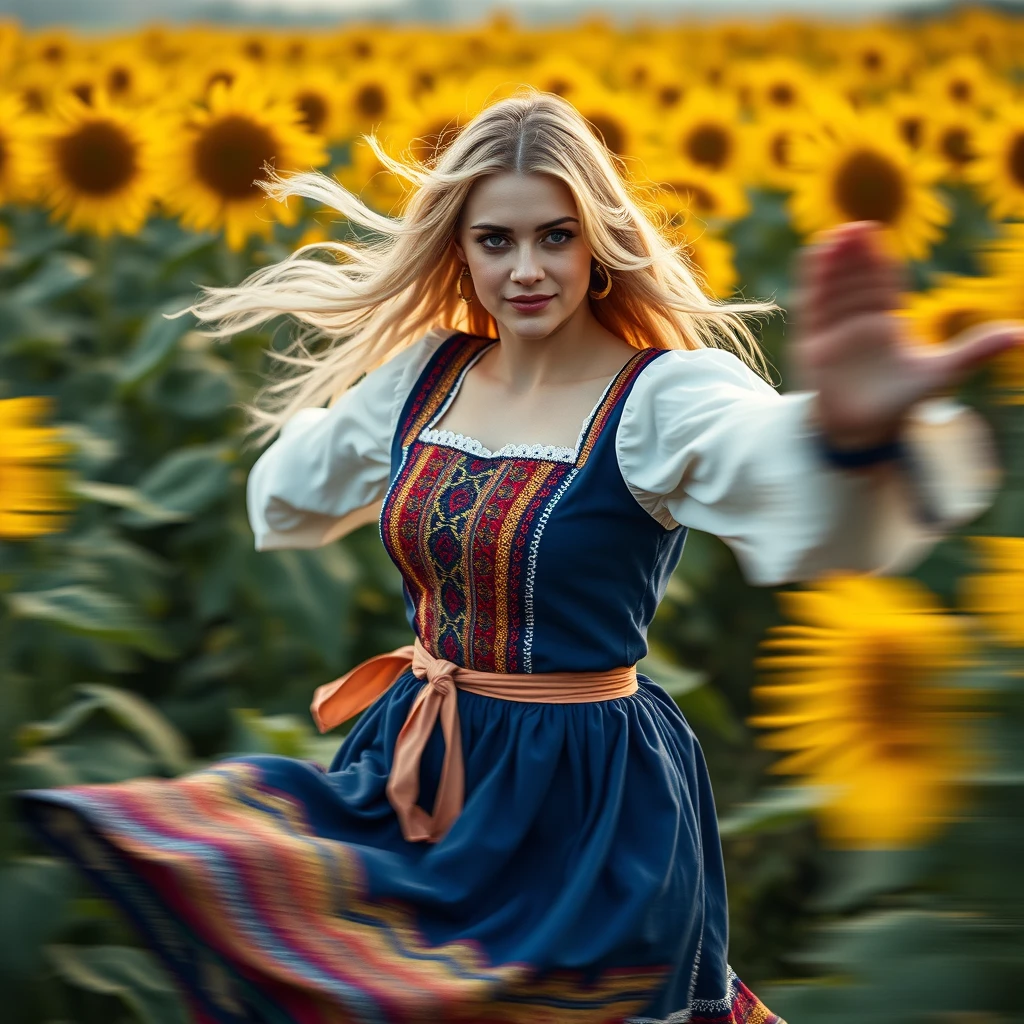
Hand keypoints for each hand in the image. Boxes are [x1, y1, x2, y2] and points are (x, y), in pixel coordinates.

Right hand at [788, 220, 1023, 449]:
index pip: (883, 283)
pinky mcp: (814, 342)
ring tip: (833, 235)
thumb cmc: (903, 404)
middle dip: (854, 255)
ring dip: (833, 263)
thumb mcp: (943, 373)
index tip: (874, 231)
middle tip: (853, 226)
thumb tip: (1021, 335)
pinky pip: (813, 307)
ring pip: (834, 288)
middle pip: (857, 280)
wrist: (864, 432)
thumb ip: (975, 350)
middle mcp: (861, 322)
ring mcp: (836, 331)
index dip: (878, 259)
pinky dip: (812, 282)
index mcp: (889, 323)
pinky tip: (812, 256)